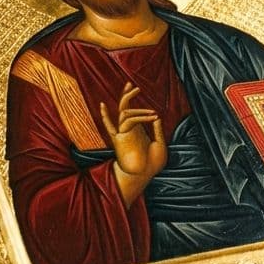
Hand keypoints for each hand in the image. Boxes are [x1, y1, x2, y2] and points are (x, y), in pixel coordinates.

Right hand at [100, 82, 166, 204]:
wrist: (144, 176)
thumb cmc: (152, 165)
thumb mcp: (160, 144)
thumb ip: (157, 130)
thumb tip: (156, 117)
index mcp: (138, 130)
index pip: (131, 110)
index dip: (130, 98)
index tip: (134, 87)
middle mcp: (129, 130)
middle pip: (123, 107)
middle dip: (127, 95)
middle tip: (135, 86)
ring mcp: (123, 133)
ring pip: (125, 113)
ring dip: (140, 111)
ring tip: (154, 115)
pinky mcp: (118, 139)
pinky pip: (112, 125)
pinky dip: (106, 116)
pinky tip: (102, 106)